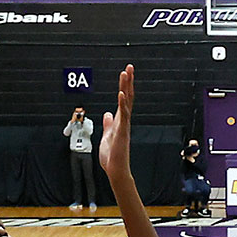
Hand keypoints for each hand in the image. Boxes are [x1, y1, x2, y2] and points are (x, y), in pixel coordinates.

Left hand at [99, 65, 134, 179]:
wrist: (115, 169)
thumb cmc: (112, 156)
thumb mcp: (106, 136)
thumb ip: (107, 124)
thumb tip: (107, 115)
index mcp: (120, 120)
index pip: (124, 99)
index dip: (125, 85)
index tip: (125, 73)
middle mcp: (124, 120)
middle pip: (128, 96)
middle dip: (128, 81)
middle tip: (130, 67)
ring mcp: (124, 125)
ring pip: (127, 102)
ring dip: (126, 87)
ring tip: (126, 73)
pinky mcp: (122, 131)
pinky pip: (123, 114)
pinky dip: (122, 103)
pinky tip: (121, 93)